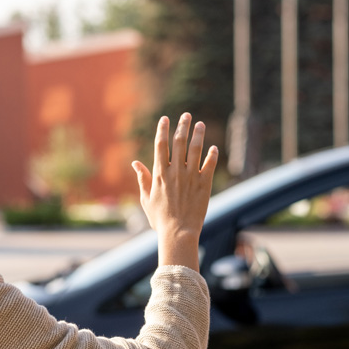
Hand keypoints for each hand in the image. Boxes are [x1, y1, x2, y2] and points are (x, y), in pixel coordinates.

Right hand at [132, 113, 218, 269]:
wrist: (178, 232)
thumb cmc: (160, 218)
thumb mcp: (146, 198)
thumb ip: (142, 178)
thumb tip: (135, 163)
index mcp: (160, 173)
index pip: (161, 145)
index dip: (162, 130)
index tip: (165, 119)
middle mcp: (176, 172)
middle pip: (179, 142)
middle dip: (183, 126)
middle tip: (186, 115)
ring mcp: (191, 177)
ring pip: (196, 149)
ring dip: (198, 135)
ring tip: (200, 125)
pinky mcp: (204, 184)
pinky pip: (210, 165)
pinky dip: (212, 155)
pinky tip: (214, 147)